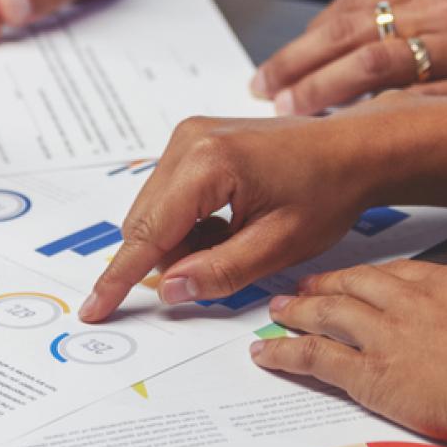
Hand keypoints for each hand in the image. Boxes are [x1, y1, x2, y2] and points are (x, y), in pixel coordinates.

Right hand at [79, 113, 379, 322]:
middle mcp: (187, 141)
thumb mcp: (278, 245)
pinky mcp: (193, 141)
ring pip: (154, 213)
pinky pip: (169, 196)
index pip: (148, 234)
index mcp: (208, 164)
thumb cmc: (327, 191)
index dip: (118, 279)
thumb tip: (170, 290)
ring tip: (237, 240)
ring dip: (182, 242)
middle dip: (170, 259)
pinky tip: (230, 224)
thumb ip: (220, 271)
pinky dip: (190, 223)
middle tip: (220, 270)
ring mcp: (187, 136)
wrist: (353, 149)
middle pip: (145, 223)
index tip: (93, 310)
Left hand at [253, 0, 446, 113]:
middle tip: (265, 88)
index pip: (356, 2)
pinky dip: (377, 119)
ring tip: (291, 112)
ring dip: (323, 93)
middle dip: (299, 64)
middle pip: (351, 33)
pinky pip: (419, 106)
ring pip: (373, 68)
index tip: (284, 59)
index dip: (312, 35)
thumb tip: (383, 26)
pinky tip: (349, 135)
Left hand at [254, 260, 446, 446]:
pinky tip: (268, 354)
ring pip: (326, 314)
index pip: (393, 274)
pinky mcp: (371, 375)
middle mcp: (407, 303)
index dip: (365, 277)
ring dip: (297, 311)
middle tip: (302, 288)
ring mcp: (385, 336)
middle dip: (323, 286)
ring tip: (277, 312)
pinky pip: (316, 358)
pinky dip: (286, 353)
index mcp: (444, 284)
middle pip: (352, 286)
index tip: (354, 279)